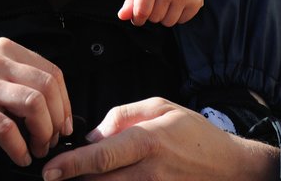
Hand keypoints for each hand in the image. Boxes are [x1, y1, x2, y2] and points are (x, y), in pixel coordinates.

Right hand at [0, 38, 72, 167]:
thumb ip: (13, 77)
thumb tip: (50, 104)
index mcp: (4, 49)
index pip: (52, 72)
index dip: (65, 101)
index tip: (65, 122)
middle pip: (48, 87)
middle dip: (58, 118)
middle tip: (52, 139)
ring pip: (34, 103)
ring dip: (43, 131)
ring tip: (38, 148)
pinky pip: (8, 129)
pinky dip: (20, 147)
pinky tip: (20, 156)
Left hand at [41, 97, 278, 180]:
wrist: (229, 166)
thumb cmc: (195, 133)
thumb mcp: (161, 106)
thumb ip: (124, 116)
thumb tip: (94, 134)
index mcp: (147, 141)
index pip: (101, 157)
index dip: (72, 164)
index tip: (51, 169)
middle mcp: (149, 172)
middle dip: (73, 179)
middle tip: (52, 175)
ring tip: (74, 176)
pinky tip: (102, 180)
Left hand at [117, 0, 204, 25]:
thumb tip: (122, 17)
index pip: (142, 11)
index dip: (137, 18)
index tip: (137, 16)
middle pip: (155, 18)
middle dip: (152, 14)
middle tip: (155, 0)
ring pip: (169, 22)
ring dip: (164, 16)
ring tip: (165, 1)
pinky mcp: (196, 0)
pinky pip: (182, 21)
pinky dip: (177, 16)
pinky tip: (176, 2)